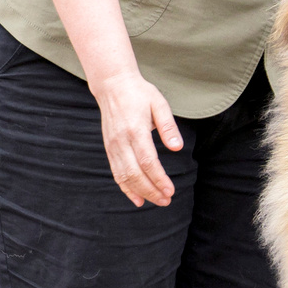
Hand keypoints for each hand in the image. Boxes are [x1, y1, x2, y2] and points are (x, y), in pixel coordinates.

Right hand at [92, 68, 182, 206]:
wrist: (112, 85)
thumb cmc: (139, 93)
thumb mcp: (159, 104)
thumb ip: (168, 127)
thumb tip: (177, 148)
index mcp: (135, 130)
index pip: (147, 161)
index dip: (159, 179)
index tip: (170, 191)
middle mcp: (121, 141)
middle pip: (135, 173)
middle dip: (151, 190)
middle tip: (167, 200)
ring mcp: (113, 146)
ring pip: (124, 176)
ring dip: (140, 192)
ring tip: (157, 201)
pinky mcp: (109, 148)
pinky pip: (116, 173)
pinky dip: (126, 188)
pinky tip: (137, 199)